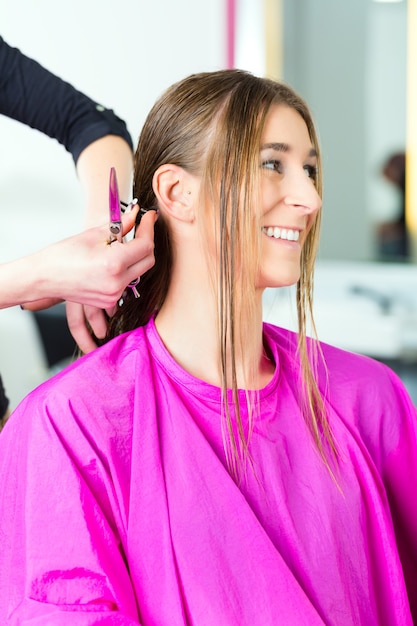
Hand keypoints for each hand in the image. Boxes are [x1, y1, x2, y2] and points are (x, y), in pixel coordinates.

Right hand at [22, 207, 156, 352]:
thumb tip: (135, 214)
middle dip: (146, 242)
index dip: (149, 228)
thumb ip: (120, 225)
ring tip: (118, 246)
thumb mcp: (94, 234)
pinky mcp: (110, 301)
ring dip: (135, 257)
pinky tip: (111, 262)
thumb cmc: (63, 255)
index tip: (149, 217)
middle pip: (148, 260)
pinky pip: (127, 282)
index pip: (146, 245)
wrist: (45, 277)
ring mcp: (114, 294)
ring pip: (138, 272)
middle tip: (139, 228)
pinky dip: (125, 270)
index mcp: (114, 263)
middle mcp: (117, 282)